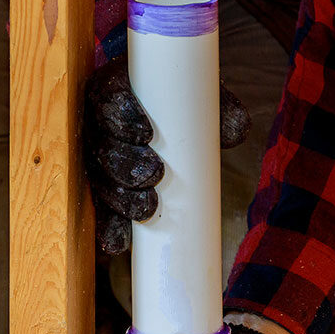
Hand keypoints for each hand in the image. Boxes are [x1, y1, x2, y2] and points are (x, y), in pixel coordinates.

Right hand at [83, 57, 250, 254]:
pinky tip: (118, 243)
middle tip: (154, 174)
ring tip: (146, 209)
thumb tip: (237, 130)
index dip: (121, 116)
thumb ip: (220, 110)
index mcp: (116, 90)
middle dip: (123, 163)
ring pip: (100, 179)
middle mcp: (98, 124)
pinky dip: (109, 227)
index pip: (108, 99)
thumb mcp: (202, 100)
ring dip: (119, 198)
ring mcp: (98, 159)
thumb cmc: (187, 101)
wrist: (178, 114)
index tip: (146, 133)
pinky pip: (101, 209)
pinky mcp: (103, 190)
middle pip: (101, 144)